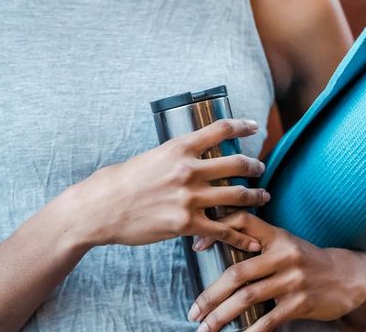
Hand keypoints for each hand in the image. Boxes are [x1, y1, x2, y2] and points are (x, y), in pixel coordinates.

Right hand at [77, 118, 270, 251]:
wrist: (102, 207)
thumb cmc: (122, 180)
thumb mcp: (152, 156)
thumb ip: (176, 156)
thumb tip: (192, 155)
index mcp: (179, 147)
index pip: (220, 129)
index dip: (241, 125)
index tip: (253, 126)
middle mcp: (189, 169)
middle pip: (236, 163)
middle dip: (254, 166)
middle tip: (260, 168)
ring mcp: (189, 198)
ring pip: (237, 195)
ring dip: (255, 196)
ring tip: (263, 197)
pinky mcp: (186, 224)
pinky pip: (223, 229)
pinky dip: (241, 236)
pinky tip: (251, 241)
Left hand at [188, 211, 365, 331]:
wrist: (347, 276)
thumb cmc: (305, 259)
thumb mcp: (283, 241)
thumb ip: (256, 241)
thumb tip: (216, 244)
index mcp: (275, 234)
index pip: (241, 222)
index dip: (217, 232)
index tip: (195, 248)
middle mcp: (282, 254)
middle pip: (237, 273)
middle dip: (211, 294)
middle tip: (193, 311)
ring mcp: (292, 279)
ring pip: (247, 297)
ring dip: (222, 316)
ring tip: (205, 328)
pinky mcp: (300, 302)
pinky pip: (269, 319)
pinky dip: (251, 331)